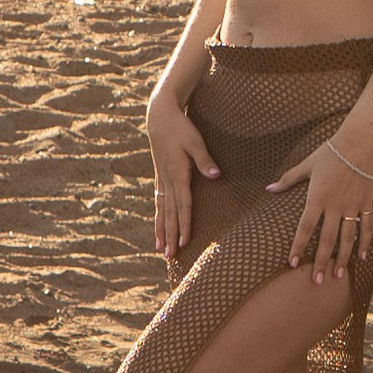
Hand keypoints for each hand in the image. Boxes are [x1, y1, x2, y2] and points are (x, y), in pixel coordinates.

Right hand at [146, 90, 218, 263]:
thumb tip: (216, 175)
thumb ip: (205, 159)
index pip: (183, 205)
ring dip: (161, 231)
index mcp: (178, 174)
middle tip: (170, 256)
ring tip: (160, 250)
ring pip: (161, 211)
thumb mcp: (196, 141)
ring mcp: (162, 180)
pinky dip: (157, 218)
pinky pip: (158, 203)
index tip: (185, 241)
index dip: (184, 224)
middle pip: (169, 213)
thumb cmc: (181, 128)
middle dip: (170, 235)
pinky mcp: (160, 177)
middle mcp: (168, 181)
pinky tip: (157, 230)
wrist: (160, 117)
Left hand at [282, 138, 372, 283]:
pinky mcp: (366, 203)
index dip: (299, 246)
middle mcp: (335, 205)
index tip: (293, 263)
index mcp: (317, 197)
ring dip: (342, 258)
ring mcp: (352, 206)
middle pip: (327, 239)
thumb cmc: (330, 152)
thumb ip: (288, 180)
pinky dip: (365, 242)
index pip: (305, 228)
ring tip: (338, 276)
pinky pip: (366, 227)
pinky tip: (362, 258)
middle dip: (322, 261)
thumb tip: (269, 189)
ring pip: (347, 238)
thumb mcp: (306, 165)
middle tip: (318, 281)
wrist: (359, 142)